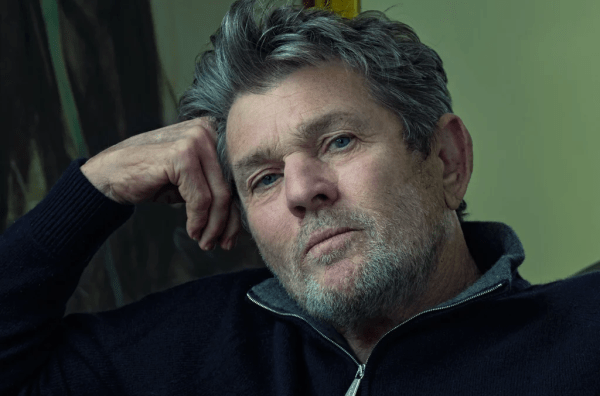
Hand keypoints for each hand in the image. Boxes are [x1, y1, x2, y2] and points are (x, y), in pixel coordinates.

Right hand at [80, 118, 239, 250]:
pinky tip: (192, 231)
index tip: (231, 236)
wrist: (109, 175)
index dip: (237, 210)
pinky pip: (201, 198)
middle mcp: (208, 130)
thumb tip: (244, 215)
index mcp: (214, 131)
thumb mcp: (191, 180)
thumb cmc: (153, 178)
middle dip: (228, 222)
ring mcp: (195, 140)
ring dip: (213, 226)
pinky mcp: (181, 155)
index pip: (235, 177)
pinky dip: (198, 220)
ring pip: (219, 196)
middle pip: (231, 187)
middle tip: (223, 245)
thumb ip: (216, 186)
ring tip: (205, 242)